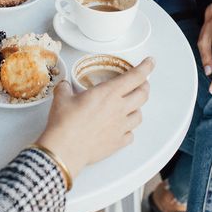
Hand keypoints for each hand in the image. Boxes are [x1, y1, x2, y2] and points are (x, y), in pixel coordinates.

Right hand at [37, 57, 153, 178]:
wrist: (65, 149)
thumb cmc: (65, 124)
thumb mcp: (61, 98)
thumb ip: (65, 88)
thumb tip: (64, 86)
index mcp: (108, 93)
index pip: (135, 76)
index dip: (146, 67)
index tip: (150, 62)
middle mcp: (119, 108)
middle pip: (143, 94)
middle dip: (145, 86)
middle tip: (142, 83)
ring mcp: (121, 127)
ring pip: (139, 115)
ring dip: (137, 108)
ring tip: (131, 106)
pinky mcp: (118, 142)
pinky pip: (131, 135)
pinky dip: (129, 130)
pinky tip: (123, 129)